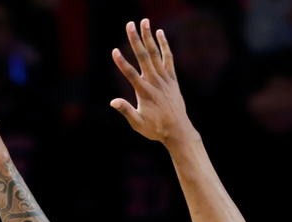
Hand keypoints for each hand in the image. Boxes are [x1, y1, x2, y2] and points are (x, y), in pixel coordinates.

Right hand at [110, 19, 196, 145]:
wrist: (178, 129)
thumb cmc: (155, 128)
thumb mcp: (137, 124)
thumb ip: (126, 111)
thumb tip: (113, 102)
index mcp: (145, 93)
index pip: (131, 74)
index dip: (122, 62)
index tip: (114, 51)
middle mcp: (155, 82)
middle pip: (143, 57)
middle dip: (136, 40)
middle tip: (129, 24)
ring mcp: (165, 78)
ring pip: (155, 54)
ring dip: (149, 37)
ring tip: (144, 22)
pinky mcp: (172, 78)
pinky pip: (168, 58)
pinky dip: (164, 45)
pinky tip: (159, 33)